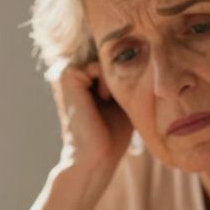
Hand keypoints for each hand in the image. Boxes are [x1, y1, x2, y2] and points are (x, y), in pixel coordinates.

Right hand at [46, 59, 132, 195]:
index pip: (113, 60)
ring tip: (107, 101)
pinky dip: (108, 81)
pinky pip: (98, 64)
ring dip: (114, 80)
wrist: (97, 155)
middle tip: (114, 102)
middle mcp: (71, 72)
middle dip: (120, 76)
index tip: (122, 99)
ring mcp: (66, 71)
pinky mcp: (66, 74)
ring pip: (105, 60)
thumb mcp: (123, 99)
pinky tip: (103, 99)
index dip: (125, 75)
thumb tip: (143, 54)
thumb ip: (126, 77)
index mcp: (81, 77)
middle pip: (110, 57)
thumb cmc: (112, 134)